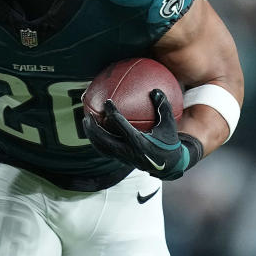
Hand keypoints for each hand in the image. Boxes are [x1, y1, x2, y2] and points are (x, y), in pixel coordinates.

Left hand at [83, 89, 198, 179]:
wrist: (169, 165)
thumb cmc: (168, 141)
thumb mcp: (169, 124)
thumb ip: (163, 106)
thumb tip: (155, 90)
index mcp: (139, 142)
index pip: (121, 126)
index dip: (112, 113)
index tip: (107, 102)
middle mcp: (129, 152)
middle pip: (104, 140)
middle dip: (93, 128)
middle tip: (87, 114)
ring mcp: (123, 158)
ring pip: (101, 147)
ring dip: (91, 135)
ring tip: (85, 121)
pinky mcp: (120, 160)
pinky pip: (104, 151)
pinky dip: (96, 140)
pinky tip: (93, 130)